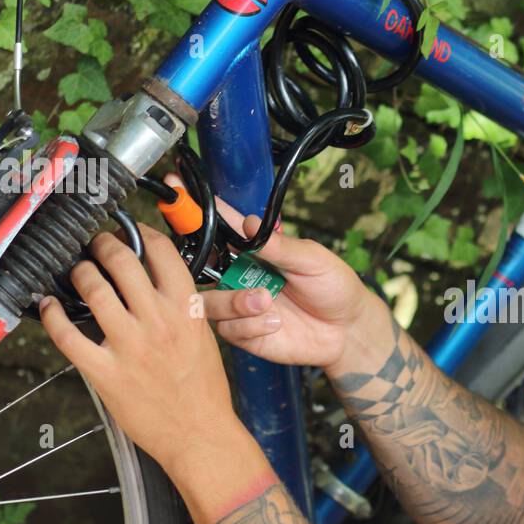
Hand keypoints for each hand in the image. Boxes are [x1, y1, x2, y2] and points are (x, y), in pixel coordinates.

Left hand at [38, 222, 241, 474]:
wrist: (200, 434)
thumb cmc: (204, 390)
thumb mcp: (203, 336)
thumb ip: (181, 306)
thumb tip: (153, 283)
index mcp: (187, 309)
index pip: (161, 251)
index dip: (140, 233)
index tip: (131, 233)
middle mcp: (158, 320)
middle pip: (121, 260)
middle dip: (102, 244)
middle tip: (95, 246)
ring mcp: (130, 345)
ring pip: (92, 289)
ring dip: (78, 273)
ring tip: (76, 272)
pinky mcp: (106, 371)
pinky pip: (67, 335)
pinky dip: (51, 315)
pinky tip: (48, 306)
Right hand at [203, 197, 378, 370]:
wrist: (348, 330)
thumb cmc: (333, 287)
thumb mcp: (312, 259)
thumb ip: (279, 245)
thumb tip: (251, 223)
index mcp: (252, 251)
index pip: (218, 227)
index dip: (193, 210)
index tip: (176, 189)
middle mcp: (239, 276)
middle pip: (199, 268)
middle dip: (205, 268)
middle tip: (234, 272)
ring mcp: (239, 306)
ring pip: (208, 302)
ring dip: (235, 302)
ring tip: (268, 301)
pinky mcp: (244, 334)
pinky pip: (228, 330)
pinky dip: (250, 326)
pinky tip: (275, 323)